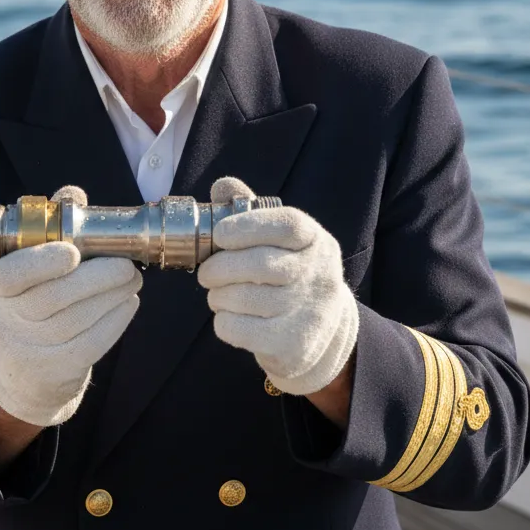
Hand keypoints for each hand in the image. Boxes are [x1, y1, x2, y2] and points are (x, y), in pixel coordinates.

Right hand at [0, 186, 141, 426]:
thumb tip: (72, 196)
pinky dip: (116, 320)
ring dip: (114, 295)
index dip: (42, 262)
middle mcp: (7, 322)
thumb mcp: (23, 270)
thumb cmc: (28, 304)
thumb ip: (47, 230)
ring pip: (79, 320)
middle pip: (54, 298)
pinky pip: (93, 344)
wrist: (19, 374)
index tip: (73, 251)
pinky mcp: (57, 372)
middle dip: (97, 277)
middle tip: (126, 263)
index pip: (11, 275)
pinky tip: (127, 302)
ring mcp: (30, 351)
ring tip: (132, 278)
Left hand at [198, 177, 358, 396]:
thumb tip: (222, 186)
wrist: (323, 332)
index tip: (220, 235)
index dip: (247, 227)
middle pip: (259, 264)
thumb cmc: (288, 276)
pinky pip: (240, 329)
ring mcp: (310, 311)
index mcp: (315, 241)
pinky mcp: (294, 344)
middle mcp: (319, 274)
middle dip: (219, 268)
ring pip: (244, 298)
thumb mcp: (278, 240)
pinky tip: (230, 318)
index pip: (286, 225)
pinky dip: (224, 322)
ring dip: (218, 296)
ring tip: (219, 295)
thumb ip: (249, 211)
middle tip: (206, 274)